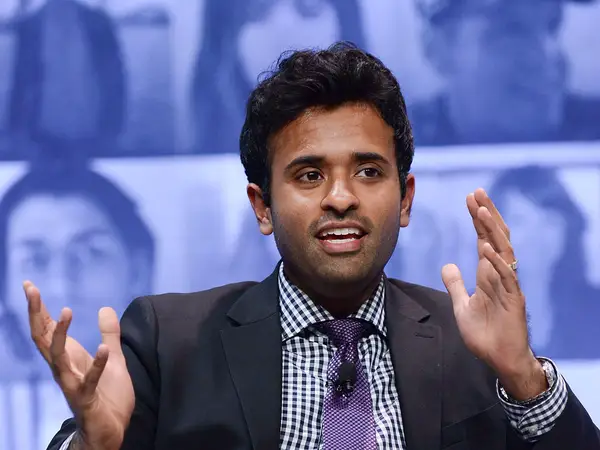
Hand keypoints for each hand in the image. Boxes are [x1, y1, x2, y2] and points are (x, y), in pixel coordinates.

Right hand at [24, 281, 133, 449]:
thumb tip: (104, 308)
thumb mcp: (114, 358)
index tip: (29, 285)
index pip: (48, 329)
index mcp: (69, 357)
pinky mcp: (87, 398)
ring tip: (66, 311)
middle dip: (37, 313)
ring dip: (61, 334)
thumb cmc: (108, 396)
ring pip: (58, 357)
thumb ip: (110, 334)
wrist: (109, 431)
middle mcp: (64, 368)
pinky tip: (103, 349)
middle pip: (43, 338)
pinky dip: (96, 365)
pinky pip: (88, 380)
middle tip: (31, 290)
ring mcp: (72, 383)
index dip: (38, 308)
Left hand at [441, 189, 543, 396]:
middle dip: (486, 215)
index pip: (484, 238)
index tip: (470, 198)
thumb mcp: (462, 305)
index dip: (477, 219)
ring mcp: (508, 286)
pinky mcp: (513, 301)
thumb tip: (447, 265)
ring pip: (503, 252)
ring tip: (481, 212)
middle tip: (477, 193)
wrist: (500, 359)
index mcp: (488, 273)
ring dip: (492, 231)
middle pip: (495, 238)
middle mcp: (499, 274)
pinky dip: (497, 263)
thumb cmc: (484, 333)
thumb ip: (455, 284)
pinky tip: (487, 249)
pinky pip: (506, 278)